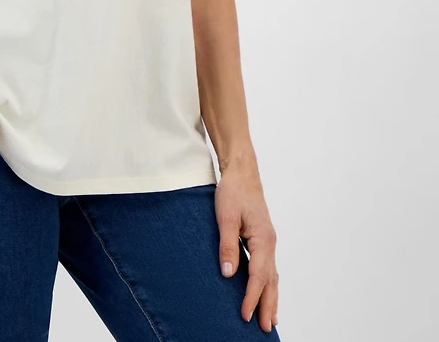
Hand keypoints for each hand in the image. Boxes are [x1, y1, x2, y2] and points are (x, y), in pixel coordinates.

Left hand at [214, 165, 278, 331]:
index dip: (252, 297)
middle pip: (271, 280)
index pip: (259, 275)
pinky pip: (268, 267)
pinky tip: (265, 291)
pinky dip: (269, 283)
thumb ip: (227, 245)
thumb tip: (229, 274)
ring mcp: (268, 241)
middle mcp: (269, 242)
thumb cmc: (233, 191)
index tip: (245, 315)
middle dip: (268, 305)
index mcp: (263, 238)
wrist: (242, 172)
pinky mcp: (263, 239)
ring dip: (271, 297)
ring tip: (270, 318)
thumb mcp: (225, 216)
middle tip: (266, 329)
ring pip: (272, 275)